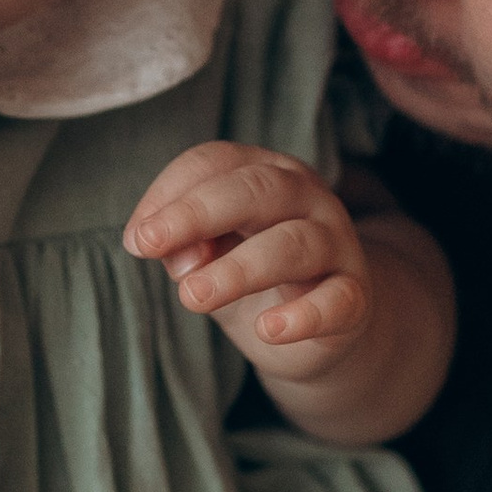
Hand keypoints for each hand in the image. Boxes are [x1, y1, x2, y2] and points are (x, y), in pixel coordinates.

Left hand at [124, 143, 370, 381]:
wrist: (320, 326)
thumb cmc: (253, 276)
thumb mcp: (209, 256)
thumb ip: (187, 247)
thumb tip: (174, 252)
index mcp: (265, 173)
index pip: (215, 162)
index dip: (170, 193)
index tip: (137, 239)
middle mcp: (306, 197)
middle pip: (256, 189)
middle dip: (197, 213)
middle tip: (151, 244)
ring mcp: (337, 244)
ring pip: (294, 244)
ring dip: (238, 269)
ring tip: (192, 296)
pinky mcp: (354, 297)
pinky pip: (336, 301)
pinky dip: (303, 316)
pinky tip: (267, 329)